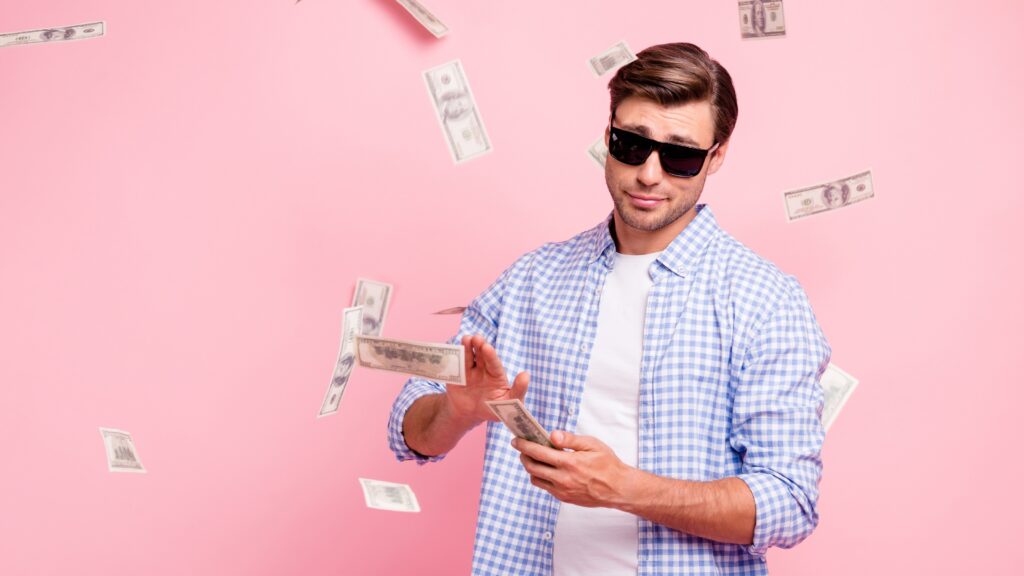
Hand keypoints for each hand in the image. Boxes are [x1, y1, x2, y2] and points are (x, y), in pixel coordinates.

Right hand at [444, 334, 528, 423]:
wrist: (470, 415)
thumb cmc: (494, 408)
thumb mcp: (509, 403)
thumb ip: (519, 390)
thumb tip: (526, 375)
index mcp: (496, 374)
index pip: (494, 364)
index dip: (490, 355)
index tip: (487, 347)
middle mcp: (483, 368)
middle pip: (481, 355)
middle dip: (479, 345)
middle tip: (477, 338)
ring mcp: (469, 370)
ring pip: (469, 356)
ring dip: (467, 346)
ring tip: (466, 338)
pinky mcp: (457, 374)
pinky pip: (455, 364)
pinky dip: (454, 356)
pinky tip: (453, 349)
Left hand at [511, 430, 633, 508]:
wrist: (618, 488)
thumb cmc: (607, 464)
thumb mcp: (592, 445)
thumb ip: (571, 439)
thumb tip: (552, 435)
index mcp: (569, 463)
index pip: (538, 453)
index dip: (524, 445)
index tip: (516, 440)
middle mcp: (563, 479)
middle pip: (532, 467)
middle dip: (523, 456)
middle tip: (522, 448)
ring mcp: (562, 491)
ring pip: (536, 479)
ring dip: (531, 468)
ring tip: (534, 458)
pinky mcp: (564, 498)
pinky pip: (546, 487)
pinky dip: (542, 477)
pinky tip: (547, 468)